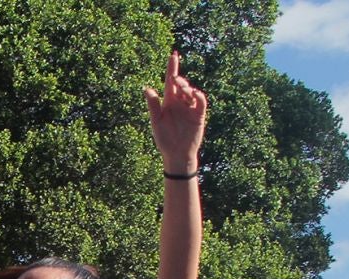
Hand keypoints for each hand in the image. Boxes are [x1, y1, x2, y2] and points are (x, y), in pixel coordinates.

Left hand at [145, 50, 207, 169]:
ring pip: (191, 92)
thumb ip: (153, 105)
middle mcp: (180, 102)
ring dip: (187, 88)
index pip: (170, 81)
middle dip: (179, 80)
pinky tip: (194, 94)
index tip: (173, 55)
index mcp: (168, 102)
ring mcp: (190, 108)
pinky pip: (201, 103)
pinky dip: (199, 97)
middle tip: (175, 79)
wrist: (176, 154)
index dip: (172, 68)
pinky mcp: (199, 115)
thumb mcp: (156, 121)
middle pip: (181, 85)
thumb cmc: (164, 139)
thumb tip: (146, 88)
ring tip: (182, 89)